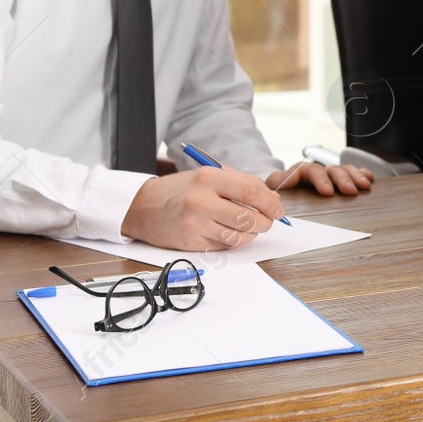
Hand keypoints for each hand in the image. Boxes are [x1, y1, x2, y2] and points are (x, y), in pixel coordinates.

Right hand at [120, 167, 282, 250]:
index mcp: (209, 179)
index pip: (251, 192)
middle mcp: (202, 201)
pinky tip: (230, 232)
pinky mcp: (192, 243)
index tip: (279, 209)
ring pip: (240, 236)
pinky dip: (234, 241)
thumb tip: (272, 199)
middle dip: (266, 222)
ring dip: (251, 233)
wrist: (143, 207)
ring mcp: (196, 225)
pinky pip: (225, 246)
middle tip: (268, 220)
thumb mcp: (209, 175)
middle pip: (249, 218)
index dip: (271, 203)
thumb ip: (242, 183)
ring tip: (249, 226)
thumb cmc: (181, 189)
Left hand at [266, 162, 373, 196]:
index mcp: (299, 172)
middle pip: (330, 169)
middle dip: (342, 179)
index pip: (311, 171)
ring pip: (343, 170)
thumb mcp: (273, 187)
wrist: (279, 188)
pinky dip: (361, 173)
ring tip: (364, 185)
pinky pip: (351, 172)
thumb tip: (286, 185)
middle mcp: (315, 171)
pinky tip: (369, 178)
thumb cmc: (277, 191)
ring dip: (354, 176)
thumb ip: (278, 184)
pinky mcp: (336, 179)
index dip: (321, 180)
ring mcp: (327, 174)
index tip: (328, 191)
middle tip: (350, 190)